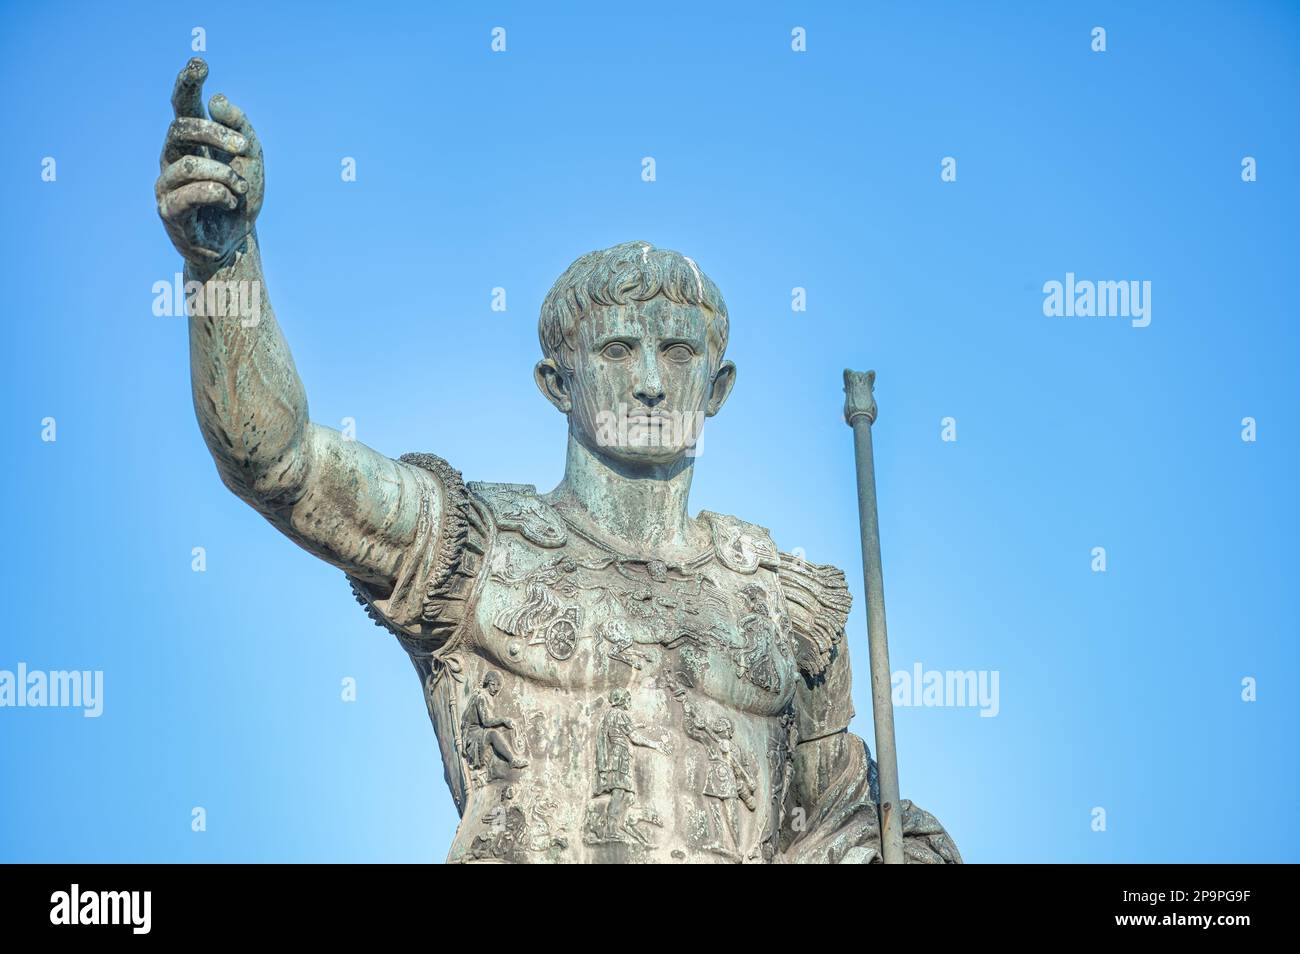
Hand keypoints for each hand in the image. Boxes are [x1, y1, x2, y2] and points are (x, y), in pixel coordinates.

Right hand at [156, 58, 263, 266]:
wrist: (236, 242)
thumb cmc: (240, 198)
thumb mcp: (252, 161)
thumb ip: (241, 129)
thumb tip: (217, 100)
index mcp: (193, 141)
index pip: (184, 105)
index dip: (188, 83)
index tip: (200, 64)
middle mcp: (173, 157)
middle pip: (181, 127)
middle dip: (214, 133)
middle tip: (242, 148)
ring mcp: (166, 183)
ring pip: (190, 164)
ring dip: (225, 175)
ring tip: (241, 189)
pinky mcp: (168, 210)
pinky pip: (192, 193)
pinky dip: (219, 195)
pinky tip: (230, 202)